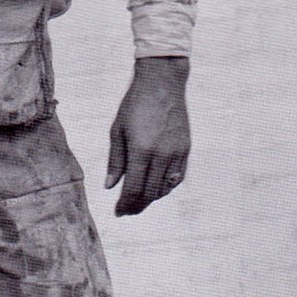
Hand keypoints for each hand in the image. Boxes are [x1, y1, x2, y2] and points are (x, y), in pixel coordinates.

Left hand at [105, 57, 190, 215]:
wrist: (162, 84)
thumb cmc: (134, 105)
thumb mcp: (117, 131)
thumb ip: (115, 161)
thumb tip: (110, 187)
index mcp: (141, 150)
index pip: (133, 189)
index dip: (125, 204)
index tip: (118, 212)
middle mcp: (162, 154)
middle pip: (150, 193)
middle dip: (137, 206)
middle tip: (126, 210)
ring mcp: (177, 153)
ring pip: (165, 188)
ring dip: (151, 198)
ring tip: (138, 201)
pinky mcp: (186, 149)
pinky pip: (177, 178)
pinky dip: (166, 187)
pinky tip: (155, 188)